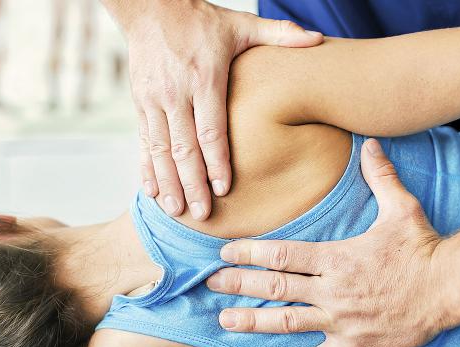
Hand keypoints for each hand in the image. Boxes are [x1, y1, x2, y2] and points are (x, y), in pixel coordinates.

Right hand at [116, 0, 322, 219]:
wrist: (151, 7)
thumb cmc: (202, 20)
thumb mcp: (241, 24)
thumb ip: (279, 33)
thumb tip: (318, 39)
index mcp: (205, 78)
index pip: (210, 129)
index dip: (216, 161)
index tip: (223, 189)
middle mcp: (177, 93)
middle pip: (184, 147)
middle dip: (192, 183)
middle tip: (202, 213)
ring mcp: (154, 100)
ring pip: (160, 149)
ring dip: (167, 182)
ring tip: (175, 210)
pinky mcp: (140, 103)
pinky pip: (144, 141)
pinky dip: (146, 168)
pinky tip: (150, 192)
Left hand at [206, 139, 452, 346]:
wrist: (450, 288)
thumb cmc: (424, 247)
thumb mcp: (401, 207)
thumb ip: (380, 176)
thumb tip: (371, 144)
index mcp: (337, 257)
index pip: (282, 254)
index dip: (249, 253)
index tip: (225, 252)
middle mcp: (332, 290)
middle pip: (276, 286)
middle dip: (239, 283)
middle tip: (211, 283)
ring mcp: (340, 320)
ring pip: (287, 321)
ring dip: (253, 321)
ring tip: (224, 320)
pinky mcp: (354, 344)